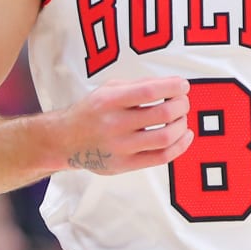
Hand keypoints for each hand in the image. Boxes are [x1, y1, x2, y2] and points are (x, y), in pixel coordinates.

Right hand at [58, 76, 193, 176]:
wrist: (66, 140)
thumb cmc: (93, 111)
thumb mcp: (108, 89)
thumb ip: (138, 85)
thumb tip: (174, 84)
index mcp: (109, 101)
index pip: (149, 92)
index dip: (173, 87)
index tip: (182, 85)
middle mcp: (114, 124)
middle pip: (163, 114)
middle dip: (181, 105)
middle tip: (183, 101)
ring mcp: (120, 147)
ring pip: (165, 137)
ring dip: (182, 125)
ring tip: (182, 118)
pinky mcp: (125, 165)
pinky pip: (161, 158)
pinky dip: (180, 146)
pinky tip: (185, 135)